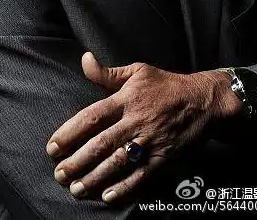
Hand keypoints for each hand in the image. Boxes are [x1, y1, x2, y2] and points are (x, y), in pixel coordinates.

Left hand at [46, 52, 239, 203]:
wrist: (203, 101)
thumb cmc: (166, 85)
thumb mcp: (137, 71)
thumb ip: (107, 72)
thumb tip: (84, 59)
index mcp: (126, 99)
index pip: (92, 117)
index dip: (70, 133)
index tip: (53, 146)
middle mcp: (135, 121)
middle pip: (101, 144)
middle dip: (77, 161)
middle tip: (59, 174)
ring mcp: (149, 141)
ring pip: (117, 162)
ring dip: (95, 177)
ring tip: (76, 188)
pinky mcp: (163, 157)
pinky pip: (141, 176)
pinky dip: (124, 188)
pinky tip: (107, 196)